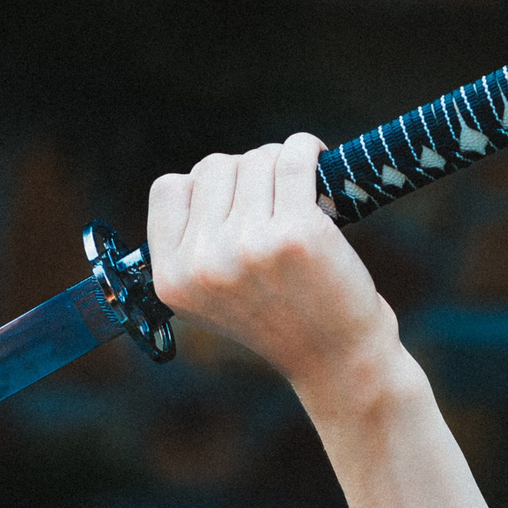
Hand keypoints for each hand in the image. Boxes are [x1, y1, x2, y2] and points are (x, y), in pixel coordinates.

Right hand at [147, 135, 396, 399]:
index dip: (205, 187)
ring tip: (304, 194)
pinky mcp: (297, 233)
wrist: (338, 359)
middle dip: (249, 174)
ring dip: (281, 164)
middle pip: (214, 168)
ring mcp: (248, 247)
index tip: (238, 201)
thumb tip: (209, 175)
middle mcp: (203, 263)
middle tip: (280, 200)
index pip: (169, 190)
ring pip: (255, 160)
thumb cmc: (283, 318)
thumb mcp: (215, 294)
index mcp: (172, 279)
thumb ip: (197, 243)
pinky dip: (306, 148)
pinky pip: (293, 159)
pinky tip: (318, 157)